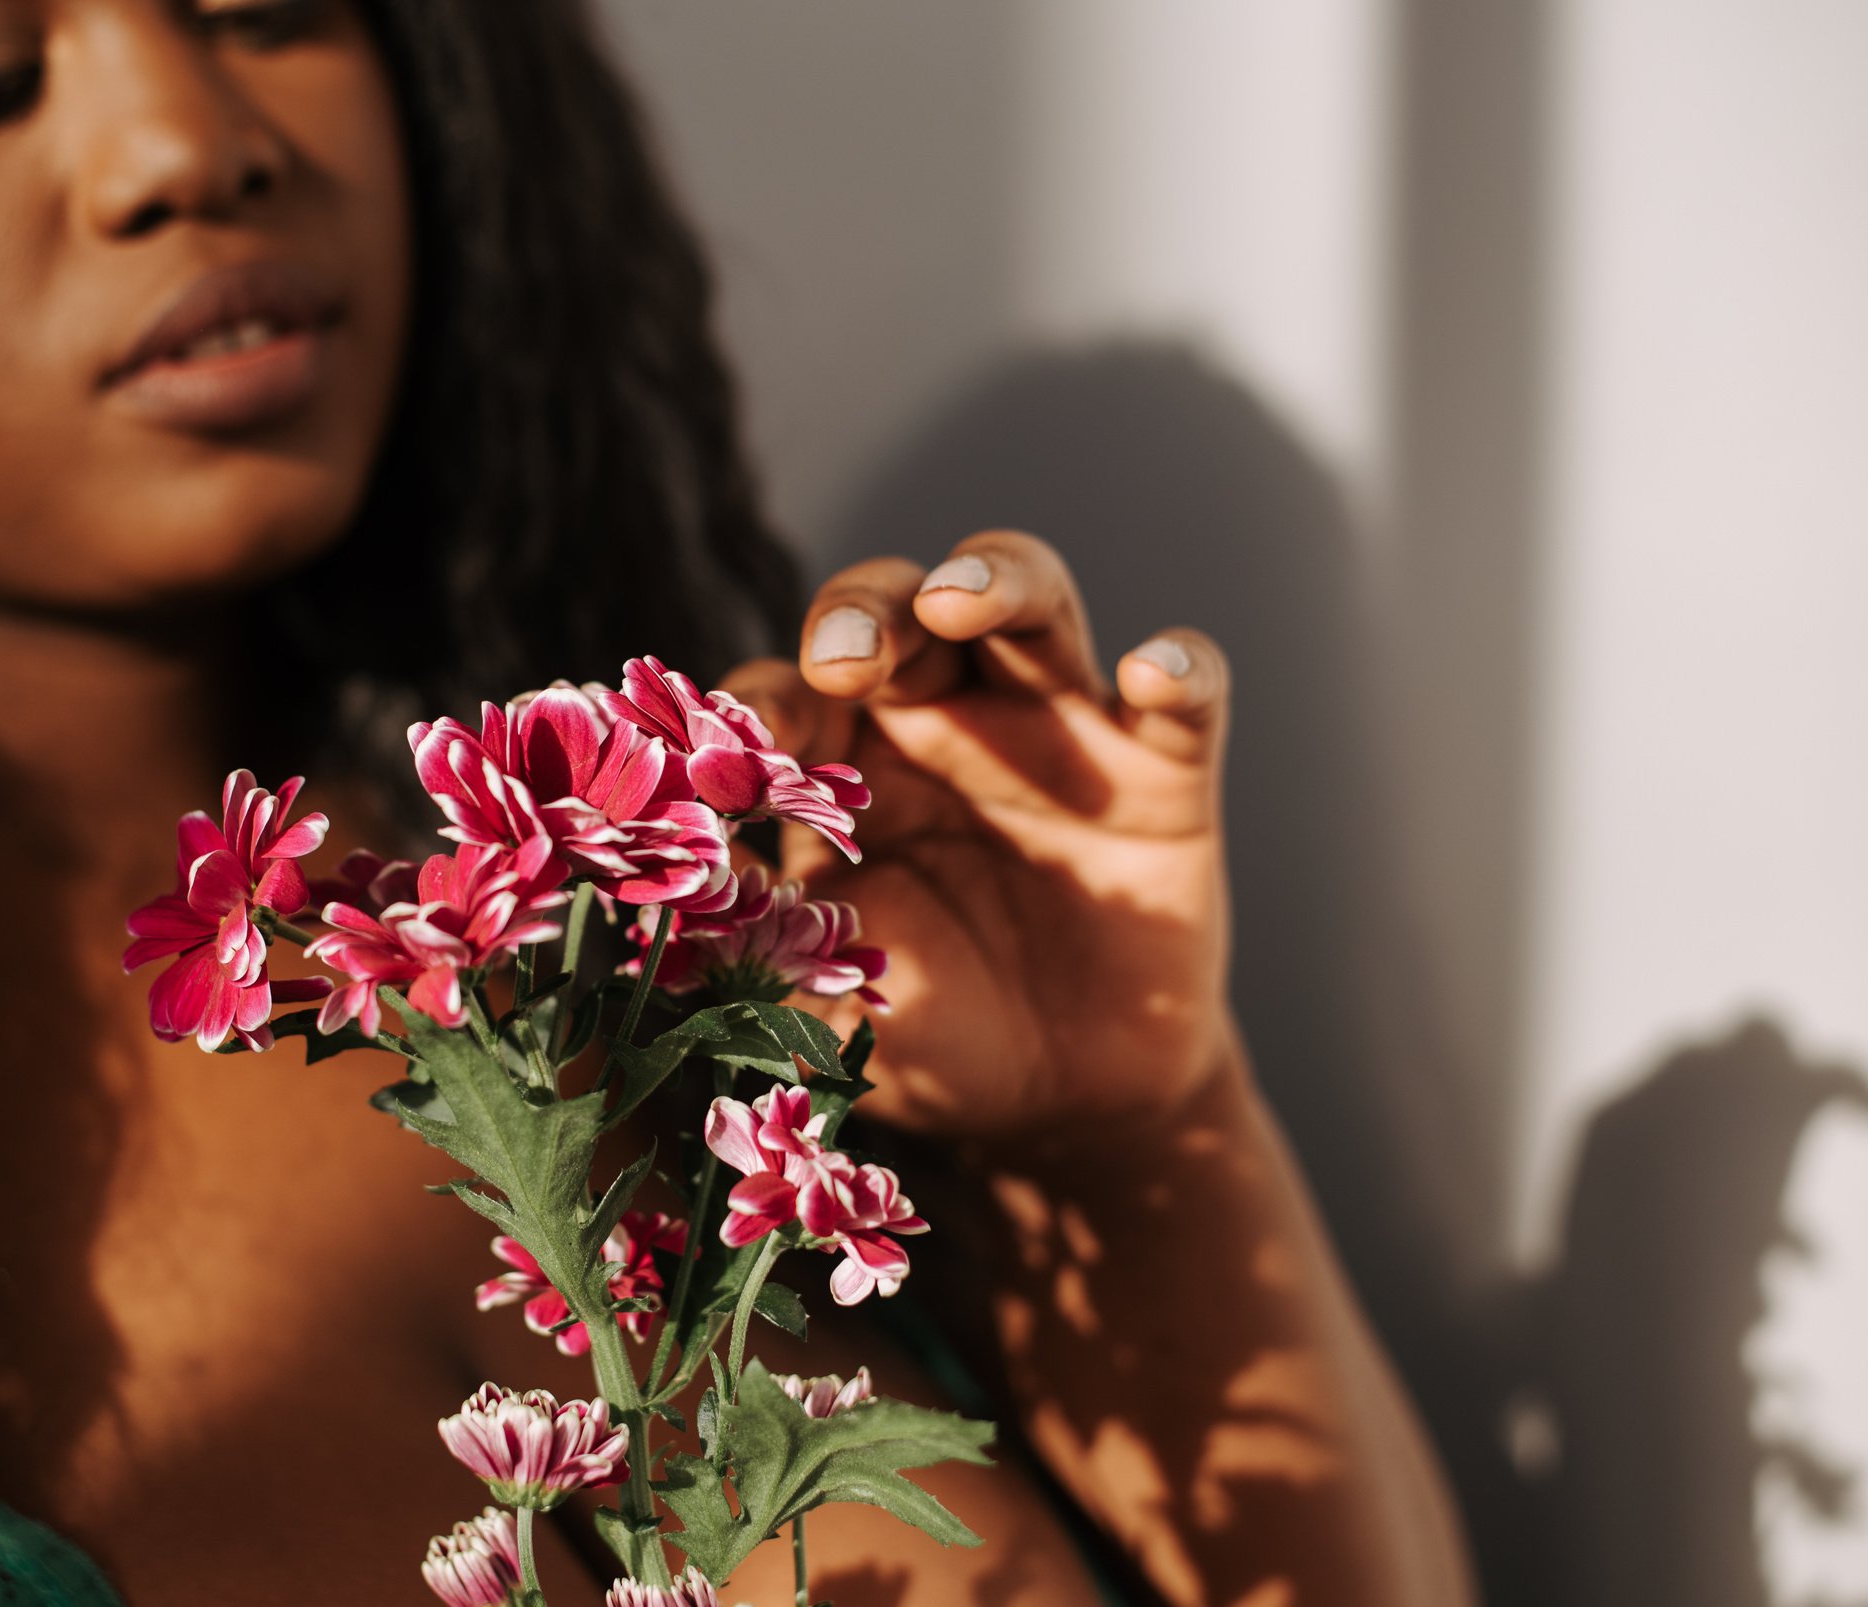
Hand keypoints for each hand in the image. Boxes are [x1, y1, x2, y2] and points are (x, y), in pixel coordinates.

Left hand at [722, 530, 1236, 1135]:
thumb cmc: (925, 1028)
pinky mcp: (1165, 773)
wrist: (1062, 1101)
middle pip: (895, 609)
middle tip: (844, 659)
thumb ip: (762, 956)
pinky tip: (1154, 672)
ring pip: (1028, 601)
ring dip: (993, 579)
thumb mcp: (830, 1001)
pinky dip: (1179, 669)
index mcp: (842, 762)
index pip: (787, 698)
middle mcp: (941, 718)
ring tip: (956, 598)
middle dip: (863, 613)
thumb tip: (681, 909)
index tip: (731, 759)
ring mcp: (1057, 730)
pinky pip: (1185, 699)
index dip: (756, 713)